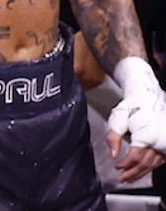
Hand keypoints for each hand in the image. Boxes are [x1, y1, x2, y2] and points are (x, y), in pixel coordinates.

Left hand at [107, 57, 165, 181]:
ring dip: (142, 172)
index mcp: (146, 136)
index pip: (135, 158)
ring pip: (154, 164)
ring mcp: (164, 143)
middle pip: (146, 164)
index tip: (117, 168)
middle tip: (123, 178)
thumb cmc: (132, 107)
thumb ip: (113, 138)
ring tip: (131, 177)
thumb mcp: (117, 120)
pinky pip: (161, 159)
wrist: (147, 97)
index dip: (126, 165)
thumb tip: (113, 154)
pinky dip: (152, 166)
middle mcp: (158, 141)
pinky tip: (143, 170)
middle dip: (133, 173)